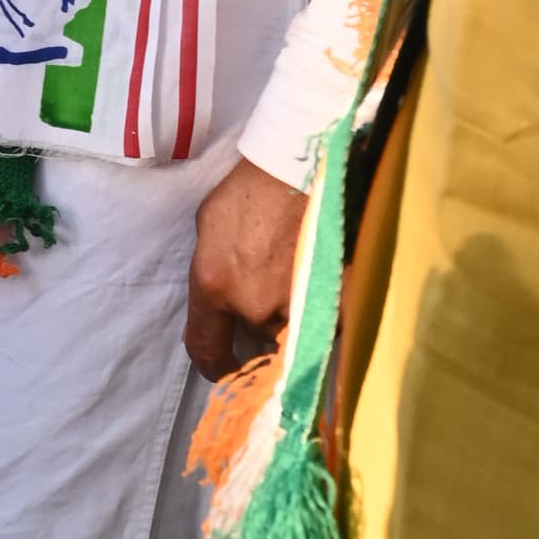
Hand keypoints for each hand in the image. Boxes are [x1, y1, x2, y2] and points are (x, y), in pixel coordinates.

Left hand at [184, 154, 309, 381]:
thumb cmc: (248, 190)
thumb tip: (220, 298)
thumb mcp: (208, 228)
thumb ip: (210, 272)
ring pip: (288, 329)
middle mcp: (252, 306)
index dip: (211, 366)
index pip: (205, 348)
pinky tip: (316, 276)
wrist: (299, 168)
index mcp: (214, 287)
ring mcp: (295, 305)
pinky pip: (322, 319)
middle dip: (257, 323)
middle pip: (254, 337)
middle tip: (266, 290)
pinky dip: (318, 306)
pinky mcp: (332, 299)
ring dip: (288, 313)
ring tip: (293, 275)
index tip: (220, 369)